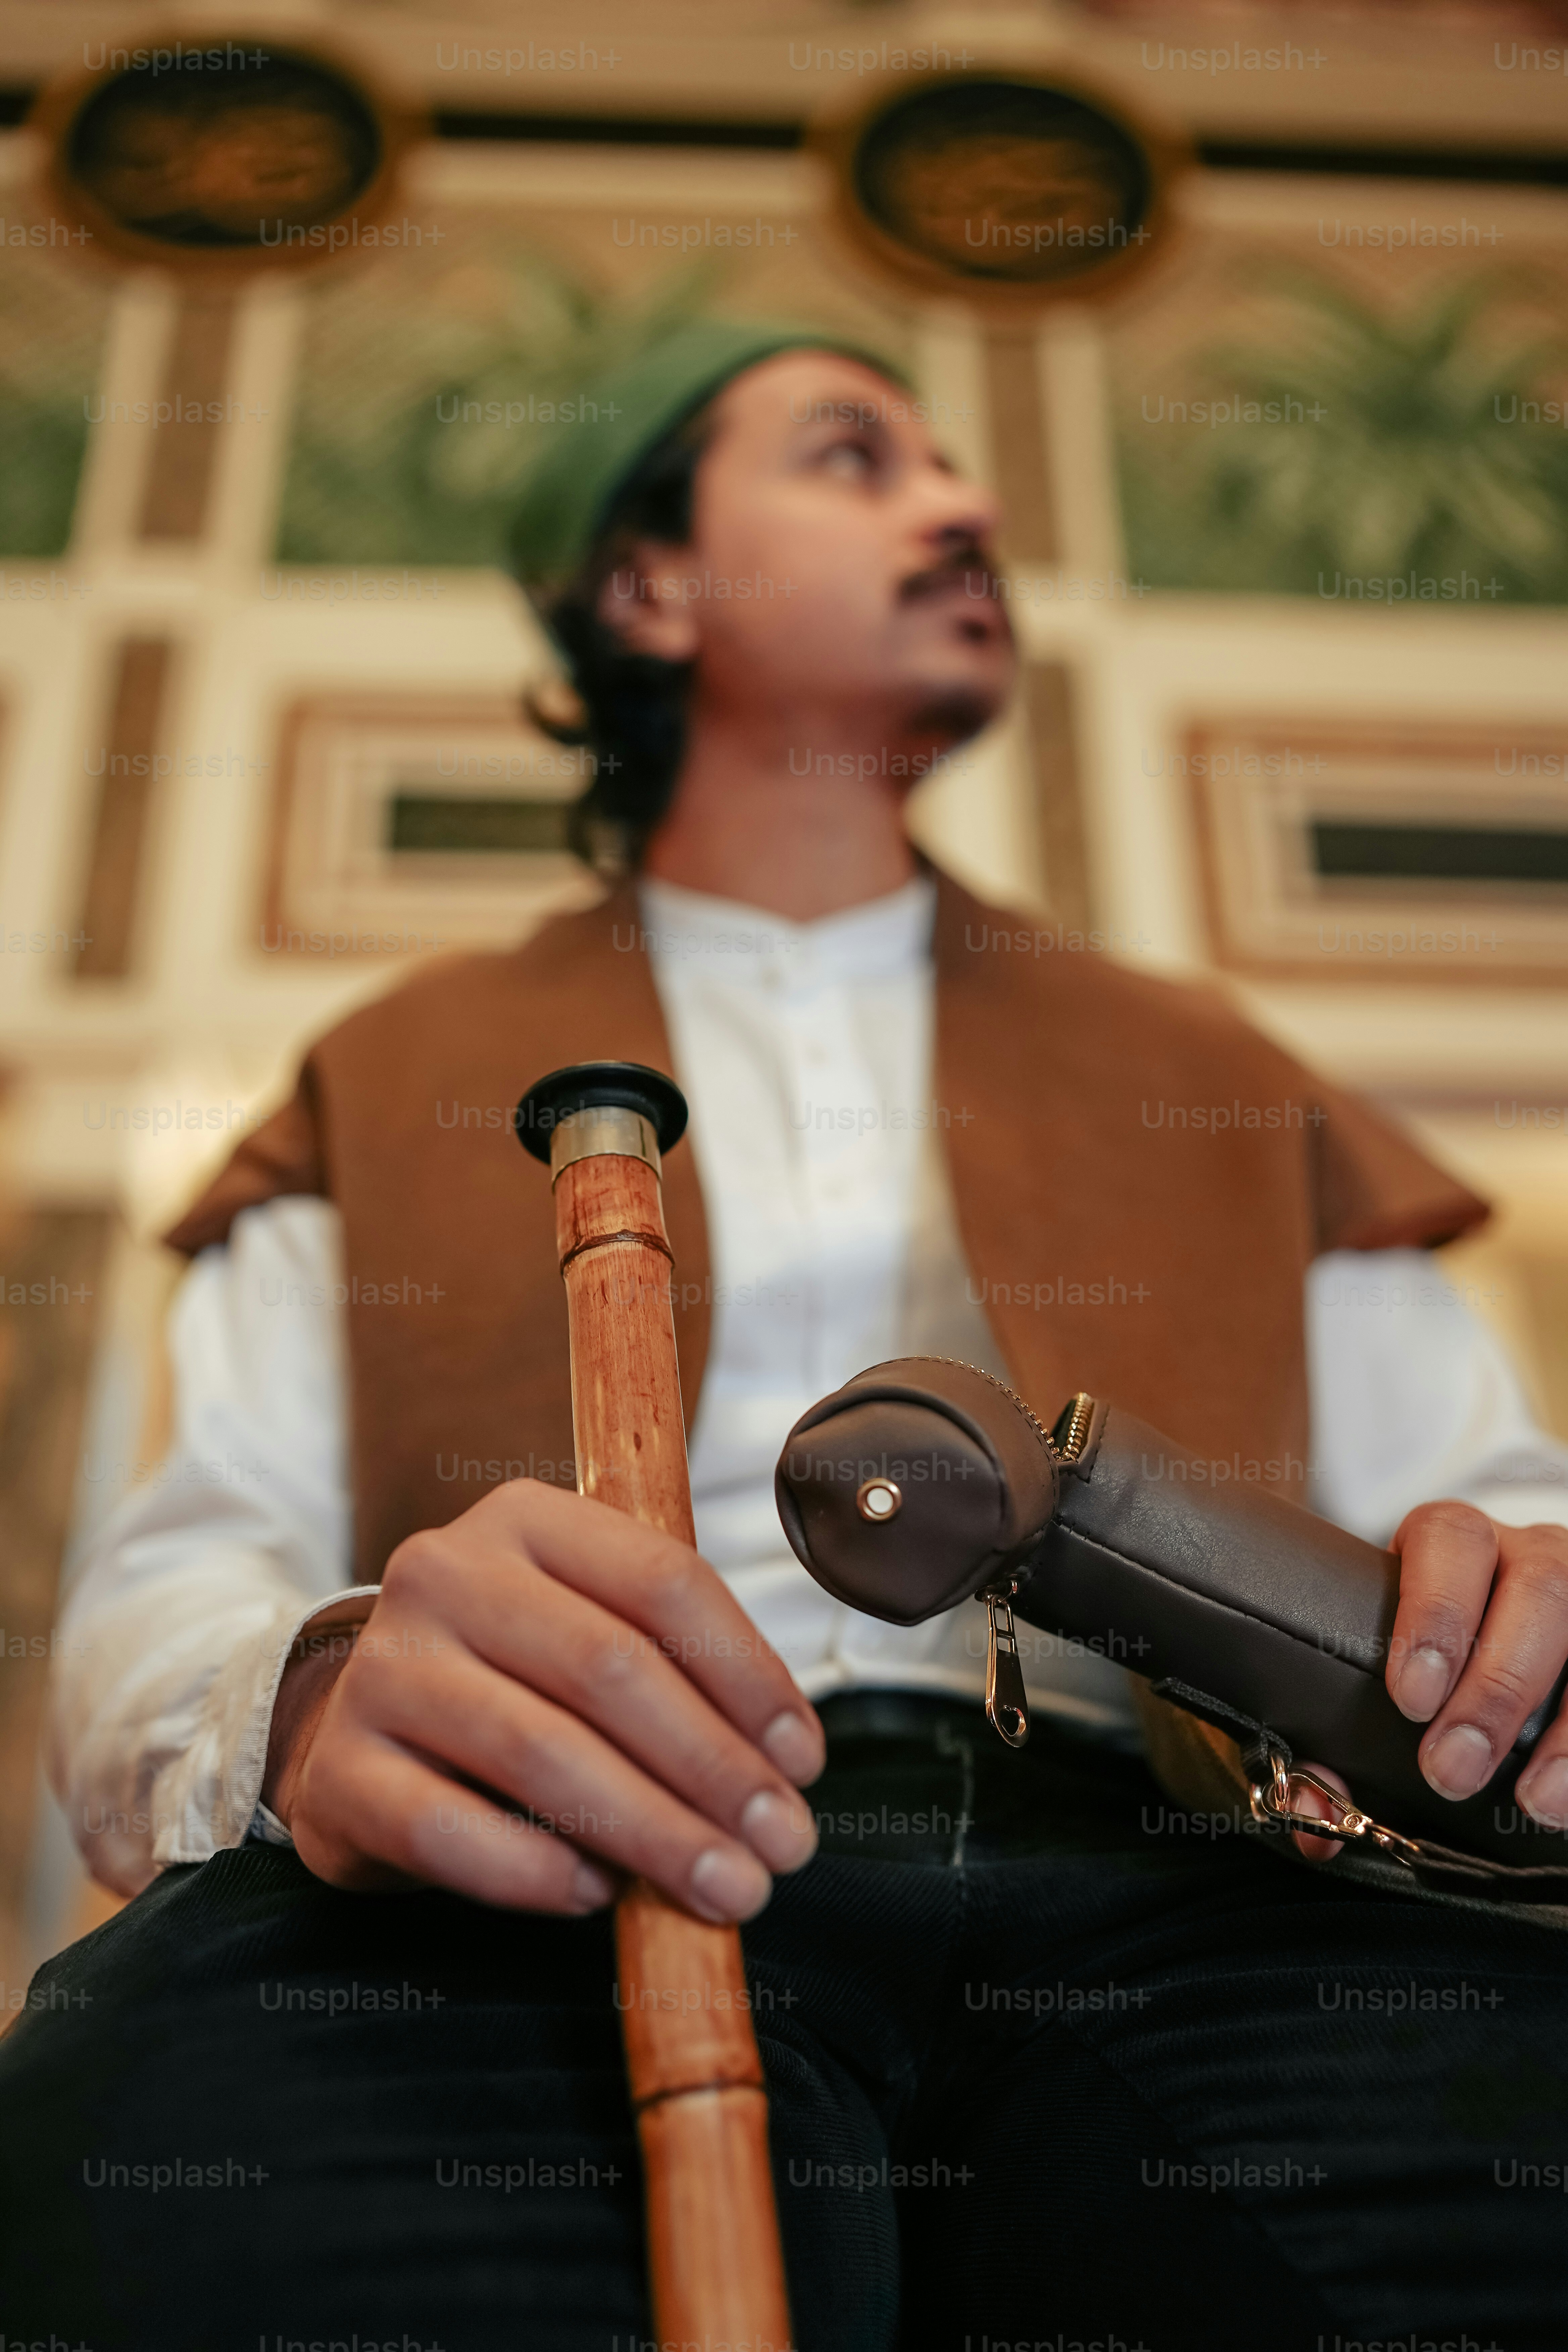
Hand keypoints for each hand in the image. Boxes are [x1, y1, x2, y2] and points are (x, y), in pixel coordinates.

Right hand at [262, 1480, 823, 1922]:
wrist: (365, 1731)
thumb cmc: (516, 1682)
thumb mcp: (592, 1635)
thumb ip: (679, 1674)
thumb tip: (782, 1770)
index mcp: (525, 1520)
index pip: (663, 1582)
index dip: (748, 1676)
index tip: (805, 1762)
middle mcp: (444, 1572)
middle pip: (609, 1669)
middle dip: (713, 1768)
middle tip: (783, 1847)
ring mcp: (381, 1668)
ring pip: (539, 1750)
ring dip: (651, 1831)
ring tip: (725, 1889)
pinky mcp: (340, 1770)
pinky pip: (450, 1828)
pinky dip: (539, 1870)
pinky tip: (600, 1894)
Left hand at [1292, 1500, 1567, 1860]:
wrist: (1495, 1661)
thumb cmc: (1429, 1669)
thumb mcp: (1385, 1682)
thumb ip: (1339, 1739)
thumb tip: (1316, 1803)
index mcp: (1458, 1545)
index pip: (1449, 1541)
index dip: (1434, 1613)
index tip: (1410, 1698)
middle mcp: (1533, 1557)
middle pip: (1537, 1591)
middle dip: (1496, 1687)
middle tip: (1452, 1768)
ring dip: (1563, 1729)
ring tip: (1530, 1799)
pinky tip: (1564, 1798)